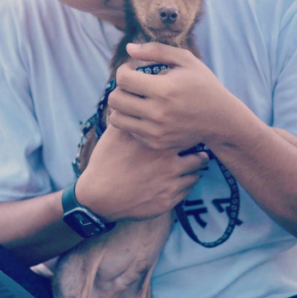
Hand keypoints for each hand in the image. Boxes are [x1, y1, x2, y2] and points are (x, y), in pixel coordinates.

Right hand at [76, 125, 209, 221]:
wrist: (98, 197)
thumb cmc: (105, 162)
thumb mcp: (113, 135)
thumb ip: (128, 116)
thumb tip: (132, 97)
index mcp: (156, 143)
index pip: (185, 132)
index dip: (188, 130)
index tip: (187, 130)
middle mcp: (167, 162)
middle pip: (198, 153)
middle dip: (198, 150)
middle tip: (195, 148)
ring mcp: (170, 183)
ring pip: (196, 172)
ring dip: (194, 167)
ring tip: (190, 164)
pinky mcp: (169, 200)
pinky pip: (188, 188)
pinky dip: (186, 183)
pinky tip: (178, 179)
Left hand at [107, 43, 248, 149]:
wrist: (222, 120)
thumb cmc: (203, 85)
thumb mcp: (186, 61)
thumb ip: (156, 51)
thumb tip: (128, 48)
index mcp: (164, 90)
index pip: (123, 79)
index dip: (123, 70)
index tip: (132, 69)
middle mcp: (157, 113)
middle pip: (115, 99)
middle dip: (119, 88)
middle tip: (132, 85)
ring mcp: (156, 131)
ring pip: (116, 118)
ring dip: (121, 106)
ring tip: (134, 99)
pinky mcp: (156, 143)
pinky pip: (128, 131)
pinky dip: (132, 120)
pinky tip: (144, 112)